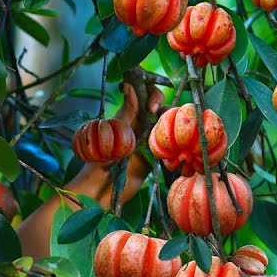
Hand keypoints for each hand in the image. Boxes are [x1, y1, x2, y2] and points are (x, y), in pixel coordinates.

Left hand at [69, 82, 164, 210]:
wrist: (101, 192)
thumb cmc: (101, 162)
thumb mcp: (115, 135)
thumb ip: (126, 112)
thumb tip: (129, 84)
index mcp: (128, 115)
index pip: (145, 92)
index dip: (153, 93)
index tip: (151, 106)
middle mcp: (139, 124)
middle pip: (160, 106)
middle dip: (165, 109)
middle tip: (158, 119)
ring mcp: (148, 139)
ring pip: (167, 124)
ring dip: (172, 126)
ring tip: (166, 137)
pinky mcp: (155, 155)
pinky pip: (169, 143)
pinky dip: (174, 143)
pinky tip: (172, 150)